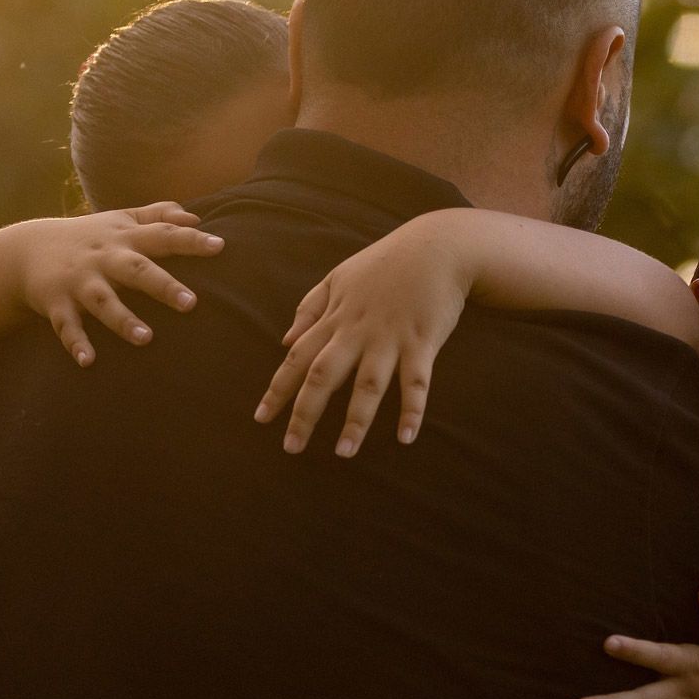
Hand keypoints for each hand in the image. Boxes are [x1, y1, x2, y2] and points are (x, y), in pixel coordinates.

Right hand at [15, 205, 220, 366]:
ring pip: (103, 301)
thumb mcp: (120, 220)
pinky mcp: (56, 303)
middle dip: (162, 286)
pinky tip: (88, 362)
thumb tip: (196, 218)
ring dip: (123, 320)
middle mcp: (104, 258)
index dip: (190, 241)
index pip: (162, 236)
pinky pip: (67, 326)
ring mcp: (79, 281)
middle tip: (191, 303)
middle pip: (136, 270)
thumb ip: (157, 216)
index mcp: (124, 239)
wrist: (26, 249)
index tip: (220, 247)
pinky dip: (76, 343)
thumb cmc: (89, 237)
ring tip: (145, 339)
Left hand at [252, 220, 472, 454]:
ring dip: (356, 419)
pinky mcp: (423, 342)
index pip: (298, 358)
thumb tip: (283, 341)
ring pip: (368, 383)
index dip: (278, 389)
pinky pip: (416, 382)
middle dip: (306, 412)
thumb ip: (309, 308)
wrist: (438, 246)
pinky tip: (405, 437)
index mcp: (335, 317)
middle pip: (324, 375)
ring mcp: (390, 337)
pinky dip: (411, 410)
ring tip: (345, 452)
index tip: (261, 418)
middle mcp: (357, 331)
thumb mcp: (338, 277)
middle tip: (291, 448)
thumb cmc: (386, 263)